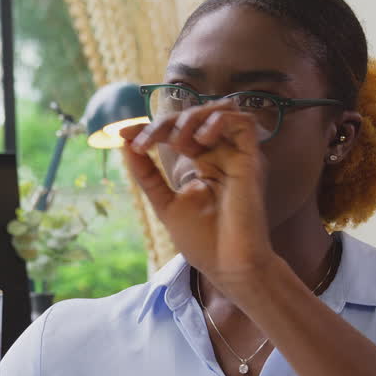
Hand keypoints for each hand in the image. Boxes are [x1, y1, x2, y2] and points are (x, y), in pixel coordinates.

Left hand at [120, 101, 275, 290]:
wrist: (228, 265)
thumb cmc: (203, 241)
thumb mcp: (165, 203)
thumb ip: (148, 174)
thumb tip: (126, 145)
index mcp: (203, 163)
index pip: (177, 131)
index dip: (150, 128)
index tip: (123, 134)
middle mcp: (221, 155)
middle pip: (195, 116)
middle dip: (164, 123)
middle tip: (144, 143)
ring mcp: (237, 156)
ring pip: (220, 110)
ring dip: (192, 119)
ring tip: (178, 143)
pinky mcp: (252, 160)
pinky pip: (244, 122)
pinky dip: (219, 121)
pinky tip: (200, 141)